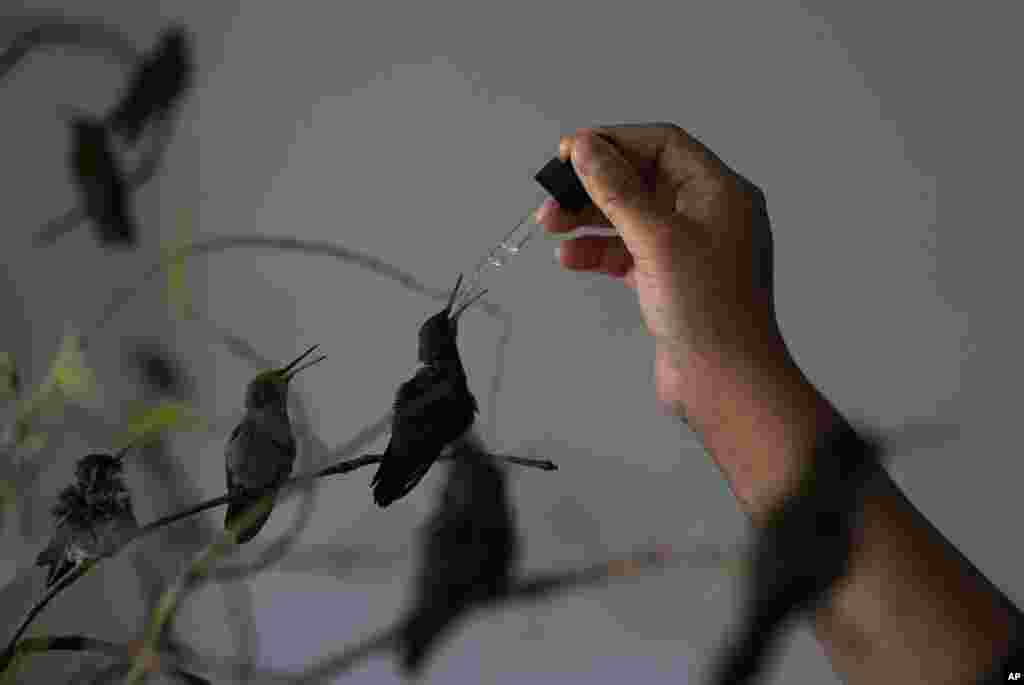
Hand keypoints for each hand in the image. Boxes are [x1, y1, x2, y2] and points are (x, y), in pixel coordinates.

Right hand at [537, 123, 790, 414]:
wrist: (726, 385)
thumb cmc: (707, 309)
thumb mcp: (657, 239)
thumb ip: (617, 190)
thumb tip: (586, 147)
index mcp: (720, 192)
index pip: (663, 145)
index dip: (615, 142)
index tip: (570, 151)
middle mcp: (708, 215)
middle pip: (642, 180)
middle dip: (594, 186)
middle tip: (552, 194)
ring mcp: (689, 250)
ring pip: (631, 218)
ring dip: (589, 218)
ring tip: (550, 225)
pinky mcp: (671, 282)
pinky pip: (629, 253)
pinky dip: (599, 252)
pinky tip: (570, 258)